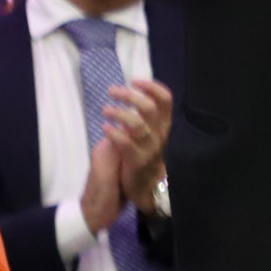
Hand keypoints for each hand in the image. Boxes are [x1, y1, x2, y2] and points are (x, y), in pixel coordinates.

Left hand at [98, 80, 173, 219]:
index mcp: (163, 126)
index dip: (152, 87)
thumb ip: (143, 118)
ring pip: (138, 124)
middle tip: (113, 92)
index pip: (166, 100)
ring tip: (105, 110)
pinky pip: (126, 143)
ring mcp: (149, 149)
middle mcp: (160, 135)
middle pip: (150, 107)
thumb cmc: (142, 157)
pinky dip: (114, 132)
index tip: (135, 81)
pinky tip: (105, 128)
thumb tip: (132, 96)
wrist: (144, 190)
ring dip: (119, 113)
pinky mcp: (136, 162)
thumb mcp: (147, 135)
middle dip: (130, 95)